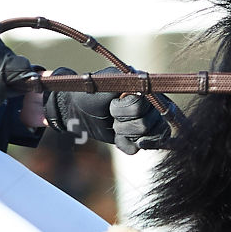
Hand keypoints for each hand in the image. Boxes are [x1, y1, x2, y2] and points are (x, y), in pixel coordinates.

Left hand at [43, 67, 181, 152]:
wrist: (78, 112)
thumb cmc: (90, 94)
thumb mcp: (105, 84)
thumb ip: (123, 83)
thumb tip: (140, 87)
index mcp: (146, 90)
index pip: (143, 106)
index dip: (126, 109)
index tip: (112, 104)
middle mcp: (152, 107)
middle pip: (144, 125)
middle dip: (122, 121)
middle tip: (111, 113)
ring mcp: (147, 123)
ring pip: (142, 138)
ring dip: (122, 131)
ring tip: (113, 122)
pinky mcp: (139, 139)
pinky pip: (135, 148)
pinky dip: (122, 142)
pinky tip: (115, 135)